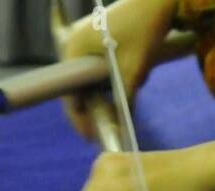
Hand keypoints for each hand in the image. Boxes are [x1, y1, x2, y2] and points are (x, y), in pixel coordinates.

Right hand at [61, 0, 177, 138]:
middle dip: (97, 106)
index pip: (69, 94)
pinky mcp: (102, 35)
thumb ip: (125, 102)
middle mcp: (75, 42)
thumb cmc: (144, 30)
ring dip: (109, 90)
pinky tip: (135, 77)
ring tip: (125, 100)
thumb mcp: (134, 71)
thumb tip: (123, 128)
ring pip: (93, 75)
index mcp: (74, 49)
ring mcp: (88, 37)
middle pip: (80, 85)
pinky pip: (103, 64)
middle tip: (108, 127)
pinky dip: (115, 75)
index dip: (80, 119)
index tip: (91, 137)